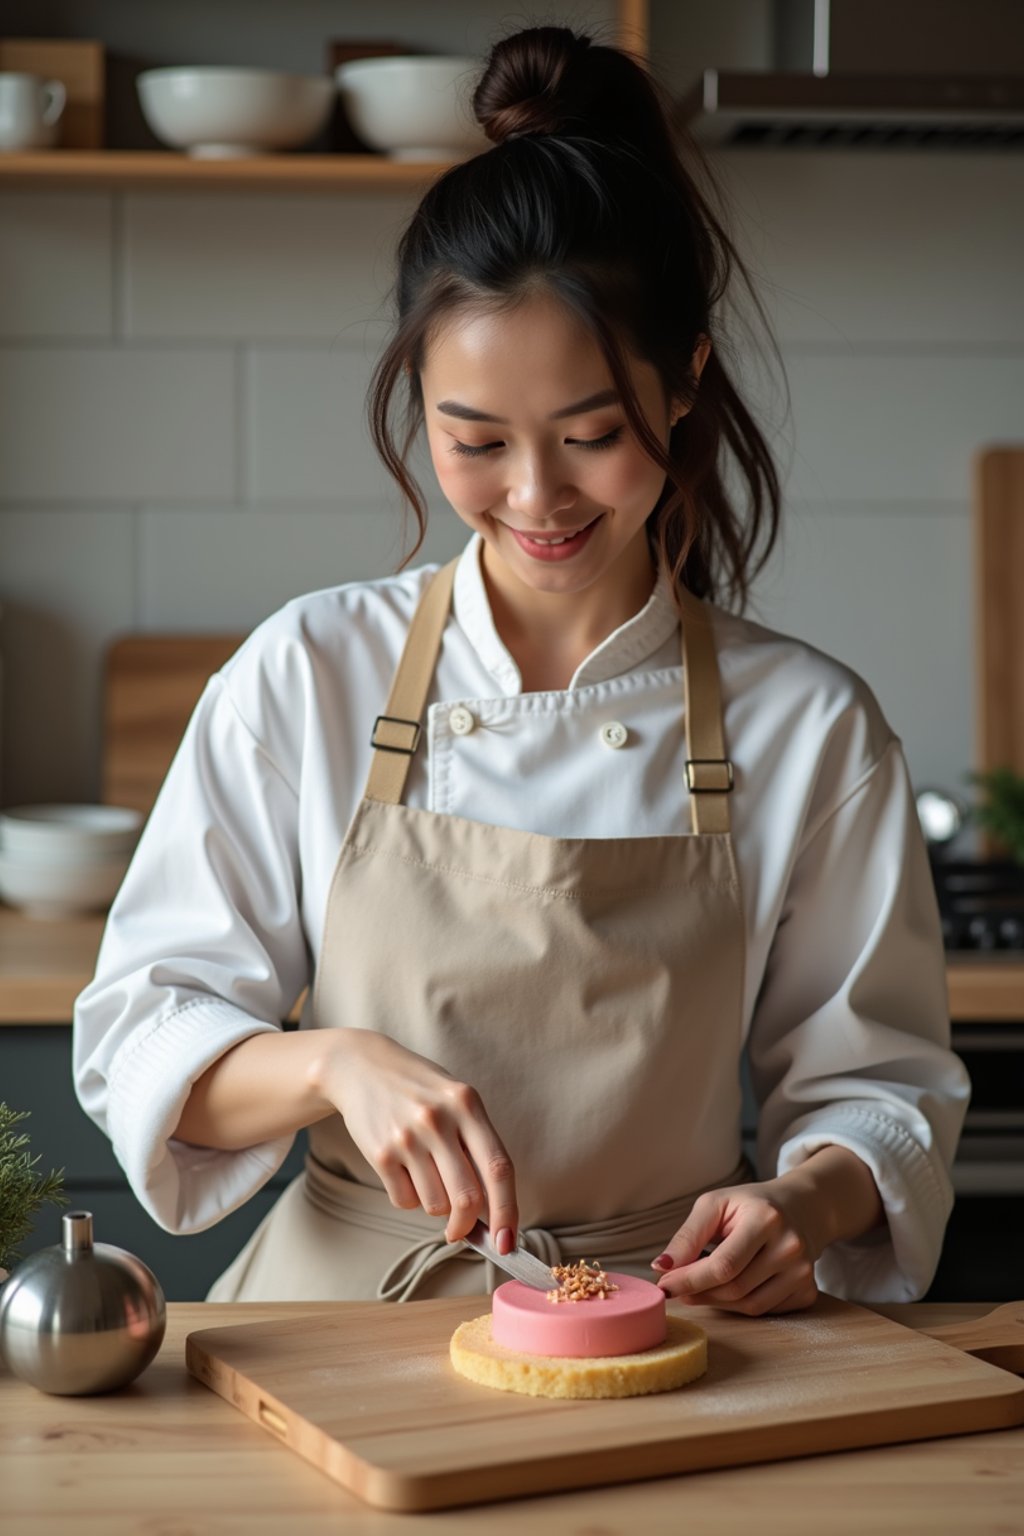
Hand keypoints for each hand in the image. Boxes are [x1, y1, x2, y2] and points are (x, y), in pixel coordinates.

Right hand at [317, 1028, 518, 1252]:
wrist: (361, 1067)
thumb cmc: (419, 1090)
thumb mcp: (455, 1100)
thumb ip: (476, 1144)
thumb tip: (491, 1210)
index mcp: (467, 1104)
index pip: (498, 1168)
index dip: (507, 1211)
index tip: (508, 1243)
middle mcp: (438, 1120)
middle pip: (467, 1197)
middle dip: (467, 1226)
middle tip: (461, 1232)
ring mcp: (407, 1137)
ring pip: (435, 1205)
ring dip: (436, 1206)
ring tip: (427, 1176)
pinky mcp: (380, 1153)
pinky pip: (405, 1200)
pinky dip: (409, 1198)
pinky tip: (404, 1171)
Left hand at [651, 1177, 823, 1315]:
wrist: (802, 1208)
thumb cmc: (750, 1205)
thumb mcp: (715, 1204)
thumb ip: (688, 1235)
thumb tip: (661, 1266)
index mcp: (766, 1219)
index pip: (723, 1265)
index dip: (689, 1280)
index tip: (664, 1285)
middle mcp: (790, 1247)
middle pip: (734, 1289)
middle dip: (699, 1292)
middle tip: (677, 1287)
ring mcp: (804, 1273)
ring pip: (749, 1306)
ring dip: (717, 1302)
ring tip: (702, 1285)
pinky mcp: (808, 1292)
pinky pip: (766, 1311)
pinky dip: (741, 1305)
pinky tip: (732, 1287)